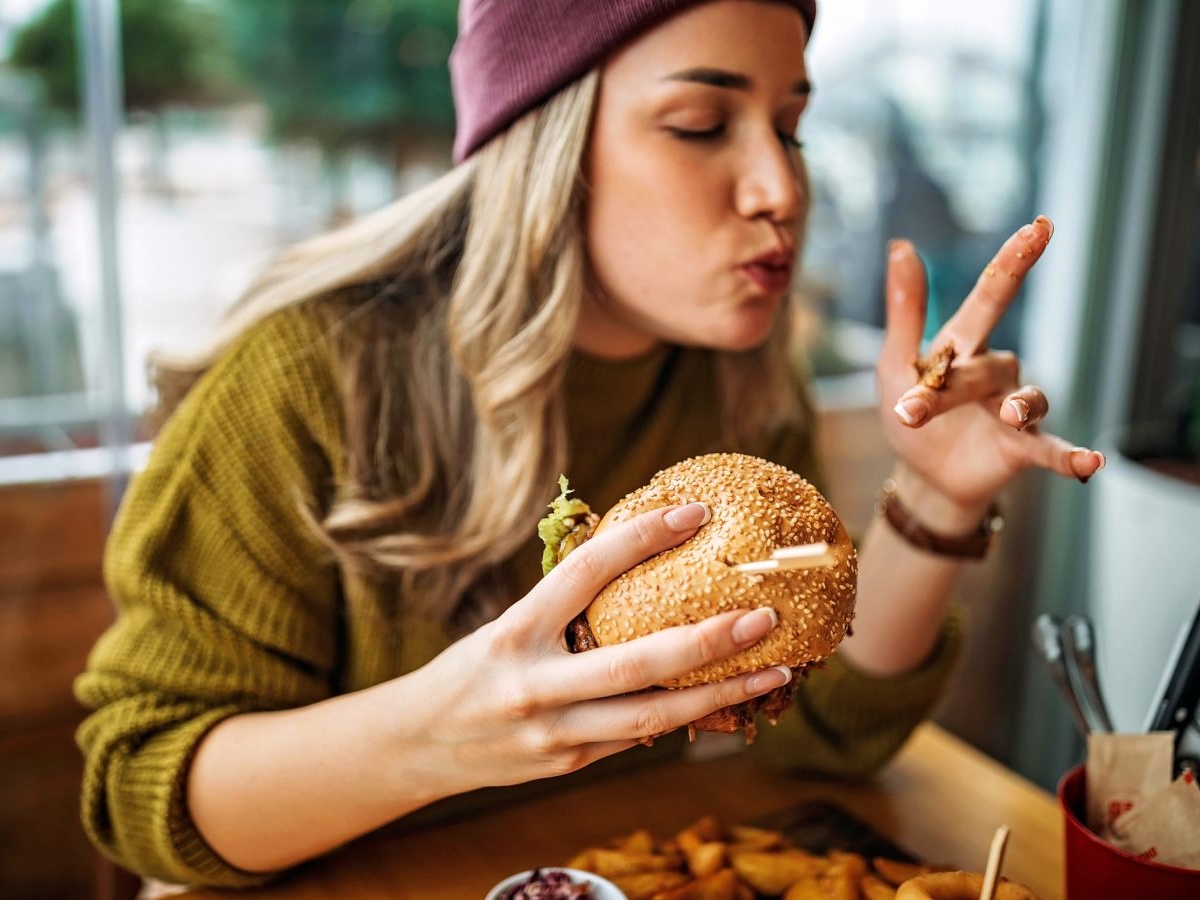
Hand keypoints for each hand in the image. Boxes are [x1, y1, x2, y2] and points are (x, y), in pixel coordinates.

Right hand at [392, 503, 787, 797]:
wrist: (418, 743)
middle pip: (637, 663)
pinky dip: (687, 718)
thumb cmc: (472, 669)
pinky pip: (639, 739)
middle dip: (709, 640)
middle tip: (763, 615)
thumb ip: (566, 605)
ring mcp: (554, 733)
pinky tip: (730, 701)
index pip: (587, 571)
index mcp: (515, 630)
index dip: (644, 537)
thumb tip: (645, 560)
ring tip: (774, 670)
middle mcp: (534, 684)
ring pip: (652, 717)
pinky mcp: (569, 764)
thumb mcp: (507, 624)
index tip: (696, 513)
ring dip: (720, 694)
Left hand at [877, 217, 1104, 516]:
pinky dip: (1071, 456)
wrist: (922, 474)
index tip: (1040, 227)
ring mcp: (1012, 410)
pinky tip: (1091, 463)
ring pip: (1023, 400)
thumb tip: (901, 244)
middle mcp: (995, 371)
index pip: (990, 296)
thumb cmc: (909, 408)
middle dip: (953, 385)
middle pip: (982, 367)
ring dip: (1018, 407)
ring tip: (1009, 414)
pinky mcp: (1021, 449)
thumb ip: (906, 309)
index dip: (1014, 262)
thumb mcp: (895, 362)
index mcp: (962, 345)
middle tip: (913, 405)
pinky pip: (1051, 449)